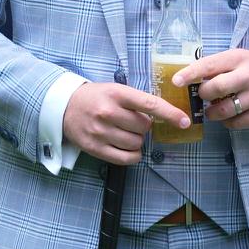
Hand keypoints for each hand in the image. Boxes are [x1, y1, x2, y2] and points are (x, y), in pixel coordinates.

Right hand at [62, 81, 186, 165]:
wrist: (63, 106)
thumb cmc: (96, 97)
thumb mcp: (115, 90)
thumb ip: (137, 100)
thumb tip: (166, 114)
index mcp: (116, 94)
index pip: (149, 104)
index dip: (170, 114)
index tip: (185, 121)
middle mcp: (108, 113)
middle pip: (144, 127)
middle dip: (144, 126)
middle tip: (131, 121)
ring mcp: (100, 132)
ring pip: (136, 143)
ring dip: (137, 140)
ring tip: (125, 132)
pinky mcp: (94, 148)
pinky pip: (125, 158)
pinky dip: (133, 155)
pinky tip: (128, 148)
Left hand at [175, 49, 248, 130]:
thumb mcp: (239, 58)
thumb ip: (218, 67)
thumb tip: (190, 79)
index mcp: (239, 58)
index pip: (210, 65)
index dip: (191, 73)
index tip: (176, 81)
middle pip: (217, 88)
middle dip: (204, 95)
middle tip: (204, 96)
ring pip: (225, 110)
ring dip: (213, 113)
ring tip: (214, 110)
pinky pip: (237, 123)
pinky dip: (227, 122)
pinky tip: (229, 116)